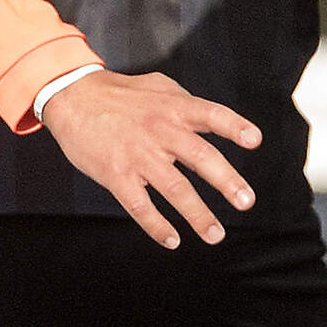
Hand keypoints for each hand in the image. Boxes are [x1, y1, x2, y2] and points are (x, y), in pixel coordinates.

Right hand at [40, 70, 262, 247]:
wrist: (71, 97)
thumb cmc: (119, 94)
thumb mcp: (157, 86)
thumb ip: (186, 102)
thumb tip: (214, 120)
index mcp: (174, 108)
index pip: (211, 115)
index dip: (234, 127)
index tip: (255, 141)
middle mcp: (160, 131)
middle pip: (201, 157)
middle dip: (227, 182)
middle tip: (246, 202)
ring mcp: (138, 155)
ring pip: (175, 189)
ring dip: (198, 215)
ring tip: (215, 235)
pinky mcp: (116, 175)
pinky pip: (140, 206)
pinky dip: (157, 226)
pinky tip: (172, 240)